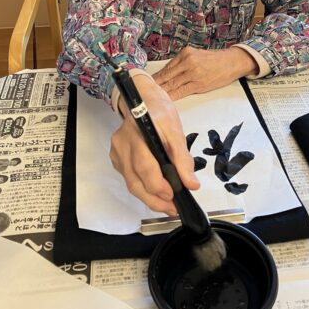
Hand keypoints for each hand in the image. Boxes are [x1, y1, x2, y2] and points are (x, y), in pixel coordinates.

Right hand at [110, 74, 198, 215]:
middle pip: (135, 180)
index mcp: (138, 133)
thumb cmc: (160, 112)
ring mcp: (117, 152)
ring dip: (149, 198)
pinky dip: (143, 188)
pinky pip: (129, 178)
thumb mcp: (176, 131)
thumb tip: (191, 184)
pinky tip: (157, 192)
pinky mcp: (117, 158)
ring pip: (131, 183)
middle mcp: (122, 144)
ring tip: (168, 205)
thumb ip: (183, 158)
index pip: (144, 165)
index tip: (174, 196)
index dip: (158, 184)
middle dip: (155, 199)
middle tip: (172, 209)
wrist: (143, 99)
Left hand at [153, 46, 257, 100]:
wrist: (232, 62)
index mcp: (185, 54)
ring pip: (172, 84)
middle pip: (166, 76)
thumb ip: (182, 64)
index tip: (146, 82)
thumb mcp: (196, 55)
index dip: (155, 77)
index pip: (166, 68)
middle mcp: (187, 61)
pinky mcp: (199, 83)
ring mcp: (192, 72)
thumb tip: (168, 75)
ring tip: (151, 97)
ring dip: (161, 91)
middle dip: (155, 85)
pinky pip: (182, 91)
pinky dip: (172, 96)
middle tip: (143, 91)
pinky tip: (166, 100)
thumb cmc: (215, 60)